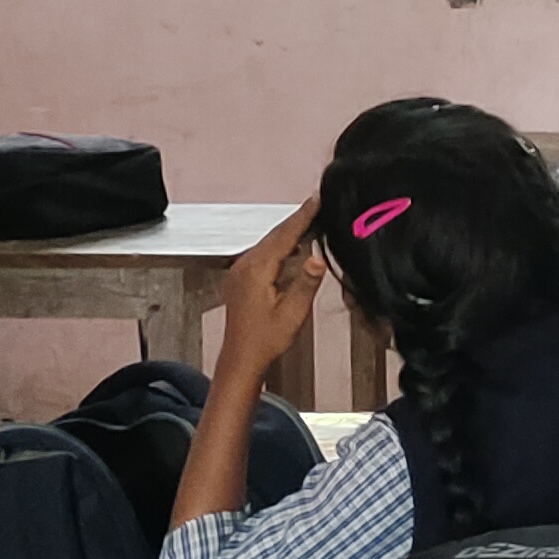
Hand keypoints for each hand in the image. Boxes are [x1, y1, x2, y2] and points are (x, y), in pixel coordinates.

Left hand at [211, 200, 328, 385]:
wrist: (241, 359)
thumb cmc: (264, 340)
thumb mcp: (293, 313)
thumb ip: (306, 283)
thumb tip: (317, 258)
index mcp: (257, 269)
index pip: (285, 234)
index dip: (303, 216)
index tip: (316, 200)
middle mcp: (245, 266)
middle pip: (275, 235)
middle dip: (297, 219)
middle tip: (316, 205)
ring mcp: (240, 272)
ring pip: (268, 243)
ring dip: (289, 232)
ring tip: (310, 222)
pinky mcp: (240, 280)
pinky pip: (262, 253)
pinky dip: (280, 246)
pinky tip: (292, 249)